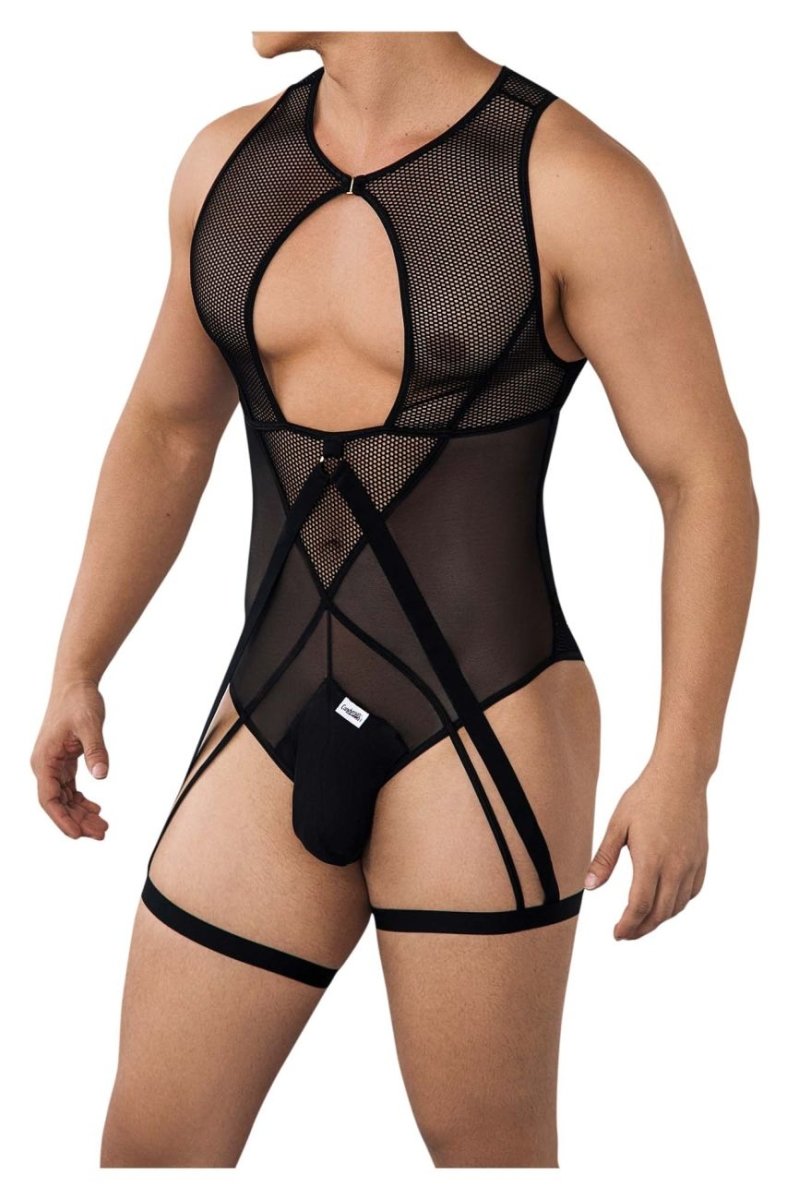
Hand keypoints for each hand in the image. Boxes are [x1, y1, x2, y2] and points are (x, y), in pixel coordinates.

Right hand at [30, 679, 109, 839]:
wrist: (76, 684)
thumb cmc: (79, 701)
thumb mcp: (90, 725)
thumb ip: (96, 750)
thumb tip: (102, 775)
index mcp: (45, 760)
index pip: (49, 799)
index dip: (62, 819)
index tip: (79, 834)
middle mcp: (45, 765)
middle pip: (58, 803)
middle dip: (77, 821)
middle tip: (102, 833)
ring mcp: (54, 764)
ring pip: (65, 797)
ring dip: (81, 813)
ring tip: (103, 827)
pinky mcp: (64, 760)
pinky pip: (70, 787)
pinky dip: (82, 800)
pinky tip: (96, 809)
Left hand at [583, 758, 707, 938]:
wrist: (680, 776)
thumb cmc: (645, 796)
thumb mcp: (618, 825)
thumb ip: (604, 859)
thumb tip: (590, 886)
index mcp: (651, 860)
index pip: (639, 907)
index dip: (628, 926)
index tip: (617, 934)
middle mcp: (675, 867)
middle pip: (659, 913)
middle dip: (641, 929)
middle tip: (626, 933)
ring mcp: (692, 864)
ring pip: (677, 906)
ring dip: (659, 919)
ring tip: (642, 921)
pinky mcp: (702, 858)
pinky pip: (692, 892)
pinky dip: (678, 904)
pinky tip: (666, 903)